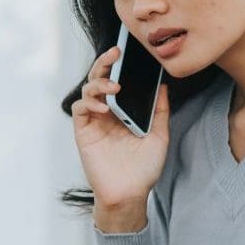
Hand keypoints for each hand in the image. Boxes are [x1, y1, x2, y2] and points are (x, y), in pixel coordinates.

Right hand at [70, 47, 170, 230]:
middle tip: (115, 54)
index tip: (126, 51)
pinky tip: (103, 107)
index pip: (118, 79)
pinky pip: (80, 109)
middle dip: (105, 63)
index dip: (119, 65)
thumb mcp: (159, 135)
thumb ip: (159, 111)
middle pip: (99, 78)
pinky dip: (89, 102)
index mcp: (123, 109)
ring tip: (113, 87)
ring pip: (88, 90)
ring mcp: (94, 120)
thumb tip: (163, 86)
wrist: (130, 193)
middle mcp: (107, 111)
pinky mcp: (84, 132)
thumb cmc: (144, 168)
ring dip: (99, 84)